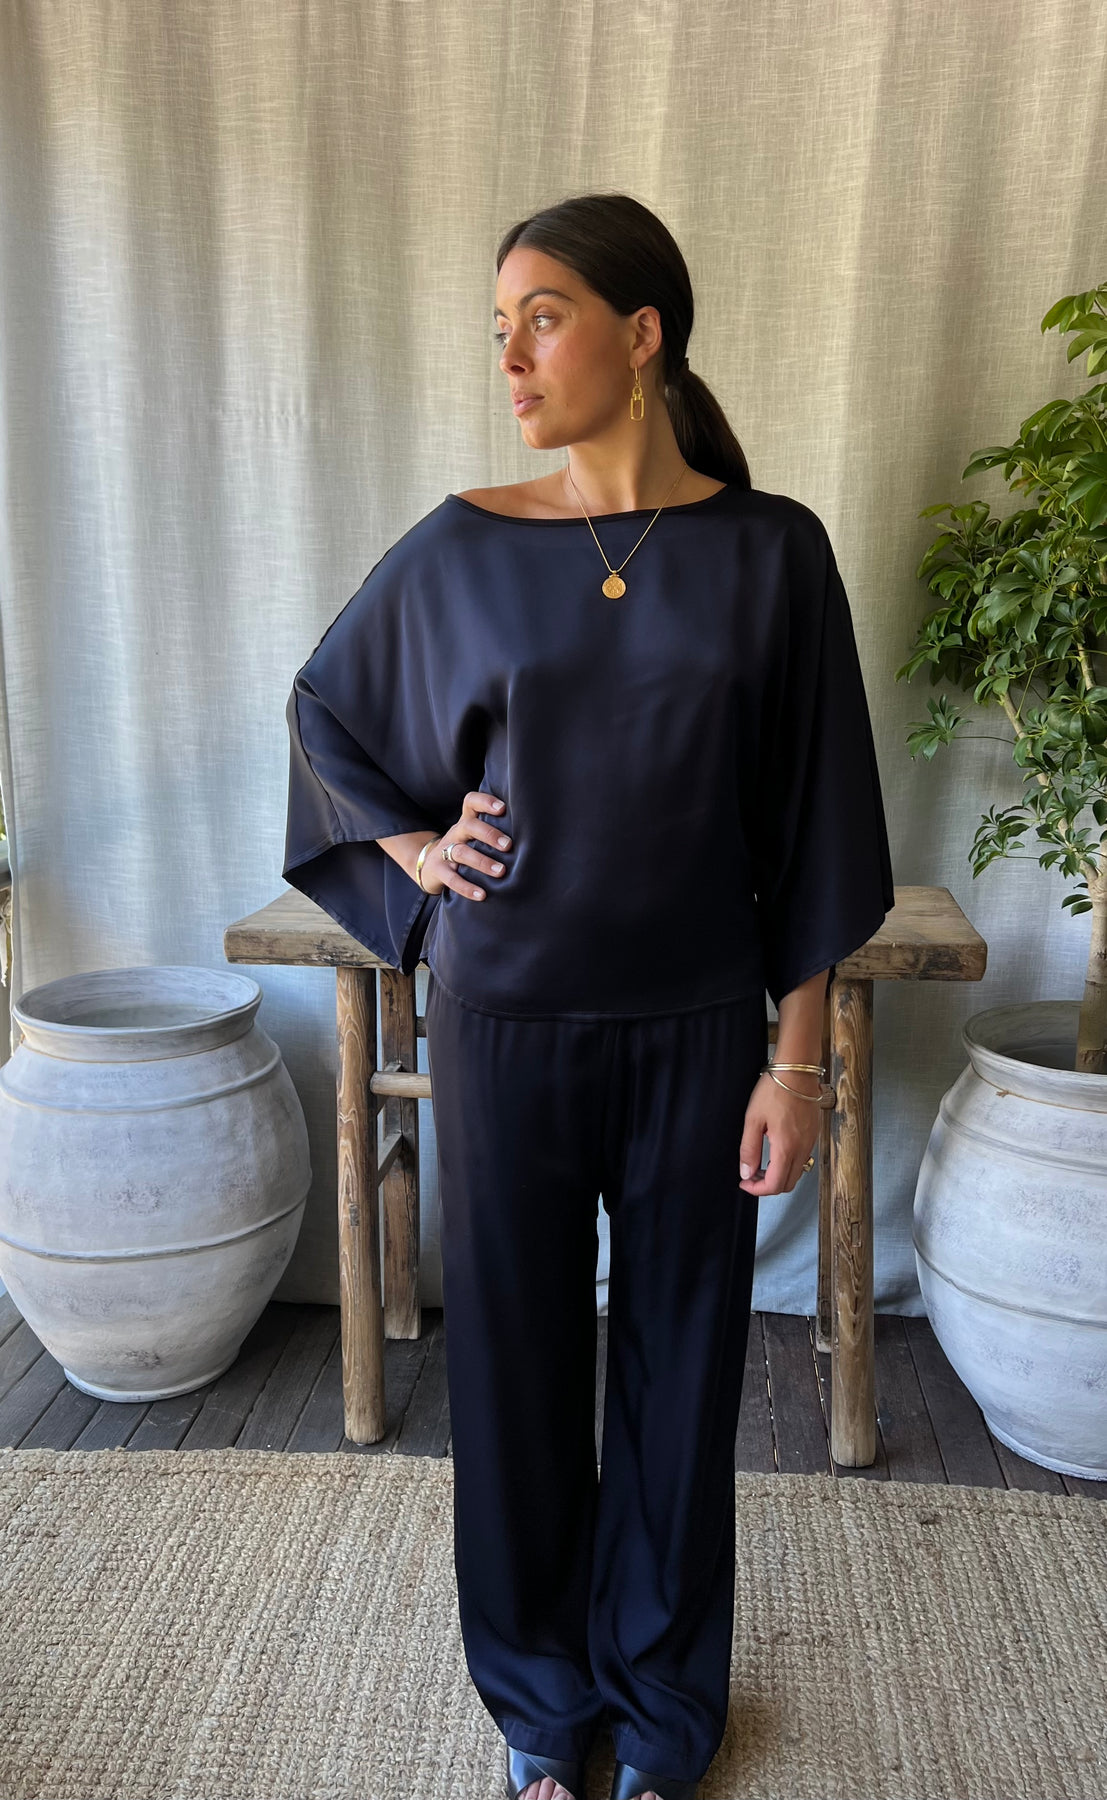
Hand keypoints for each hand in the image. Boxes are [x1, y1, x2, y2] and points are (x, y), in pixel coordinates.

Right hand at [416, 790, 511, 899]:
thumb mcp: (473, 837)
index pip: (471, 802)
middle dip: (489, 834)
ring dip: (482, 862)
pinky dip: (467, 887)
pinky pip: (452, 879)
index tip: (503, 808)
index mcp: (466, 822)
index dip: (485, 801)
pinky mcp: (438, 871)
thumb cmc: (463, 849)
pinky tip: (482, 895)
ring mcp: (444, 852)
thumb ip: (494, 832)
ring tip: (501, 872)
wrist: (429, 867)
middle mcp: (455, 834)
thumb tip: (531, 836)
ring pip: (461, 852)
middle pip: (468, 826)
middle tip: (508, 846)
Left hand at [737, 1068, 821, 1195]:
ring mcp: (811, 1142)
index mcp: (786, 1148)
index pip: (774, 1184)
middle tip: (751, 1176)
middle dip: (768, 1186)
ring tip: (760, 1165)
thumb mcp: (753, 1119)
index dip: (757, 1190)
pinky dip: (788, 1164)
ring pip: (797, 1173)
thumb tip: (746, 1173)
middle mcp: (803, 1149)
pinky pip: (803, 1159)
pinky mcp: (814, 1134)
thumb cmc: (774, 1090)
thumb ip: (749, 1149)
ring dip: (779, 1176)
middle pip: (788, 1184)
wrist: (797, 1070)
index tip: (744, 1183)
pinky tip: (774, 1151)